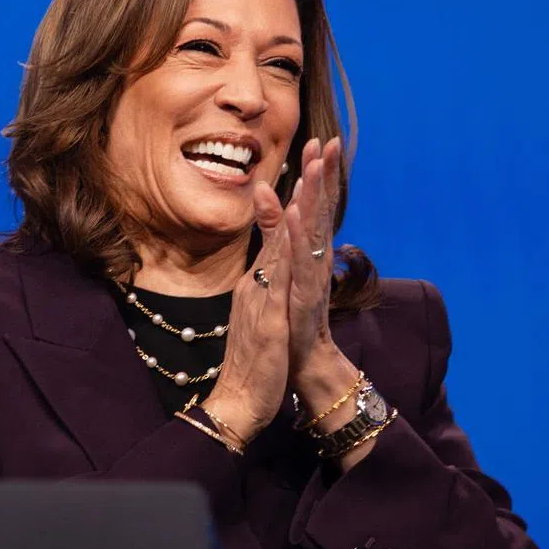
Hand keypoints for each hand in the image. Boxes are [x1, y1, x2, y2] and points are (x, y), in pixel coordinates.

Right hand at [202, 181, 292, 442]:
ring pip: (279, 241)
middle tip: (311, 144)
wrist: (237, 403)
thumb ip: (265, 296)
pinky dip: (283, 244)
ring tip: (308, 167)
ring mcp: (260, 297)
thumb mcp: (262, 322)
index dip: (294, 198)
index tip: (309, 163)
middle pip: (280, 226)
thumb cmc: (255, 367)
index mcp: (258, 285)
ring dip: (295, 202)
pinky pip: (276, 273)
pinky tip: (292, 219)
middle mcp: (257, 283)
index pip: (278, 234)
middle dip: (299, 184)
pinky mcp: (266, 314)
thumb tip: (270, 276)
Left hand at [283, 137, 343, 385]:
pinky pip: (302, 261)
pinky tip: (298, 213)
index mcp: (308, 252)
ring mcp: (311, 276)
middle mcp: (314, 260)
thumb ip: (274, 233)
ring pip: (315, 230)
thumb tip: (265, 196)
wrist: (300, 363)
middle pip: (320, 211)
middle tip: (329, 141)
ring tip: (316, 165)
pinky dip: (299, 236)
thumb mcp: (278, 270)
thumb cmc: (289, 319)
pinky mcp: (303, 295)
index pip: (314, 206)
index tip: (321, 142)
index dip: (318, 175)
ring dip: (315, 197)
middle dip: (324, 176)